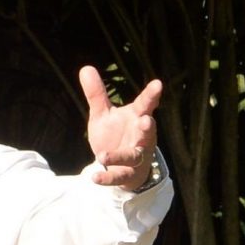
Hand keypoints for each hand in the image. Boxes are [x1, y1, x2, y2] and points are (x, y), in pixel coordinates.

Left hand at [80, 65, 164, 190]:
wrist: (119, 166)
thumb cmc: (115, 134)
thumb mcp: (102, 114)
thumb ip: (96, 94)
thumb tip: (86, 67)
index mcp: (136, 118)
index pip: (145, 105)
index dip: (152, 95)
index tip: (158, 84)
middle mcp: (140, 137)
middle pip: (147, 132)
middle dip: (148, 127)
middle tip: (147, 120)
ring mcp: (135, 156)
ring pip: (133, 156)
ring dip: (121, 156)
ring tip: (103, 156)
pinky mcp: (126, 173)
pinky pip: (118, 176)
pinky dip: (106, 177)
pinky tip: (93, 178)